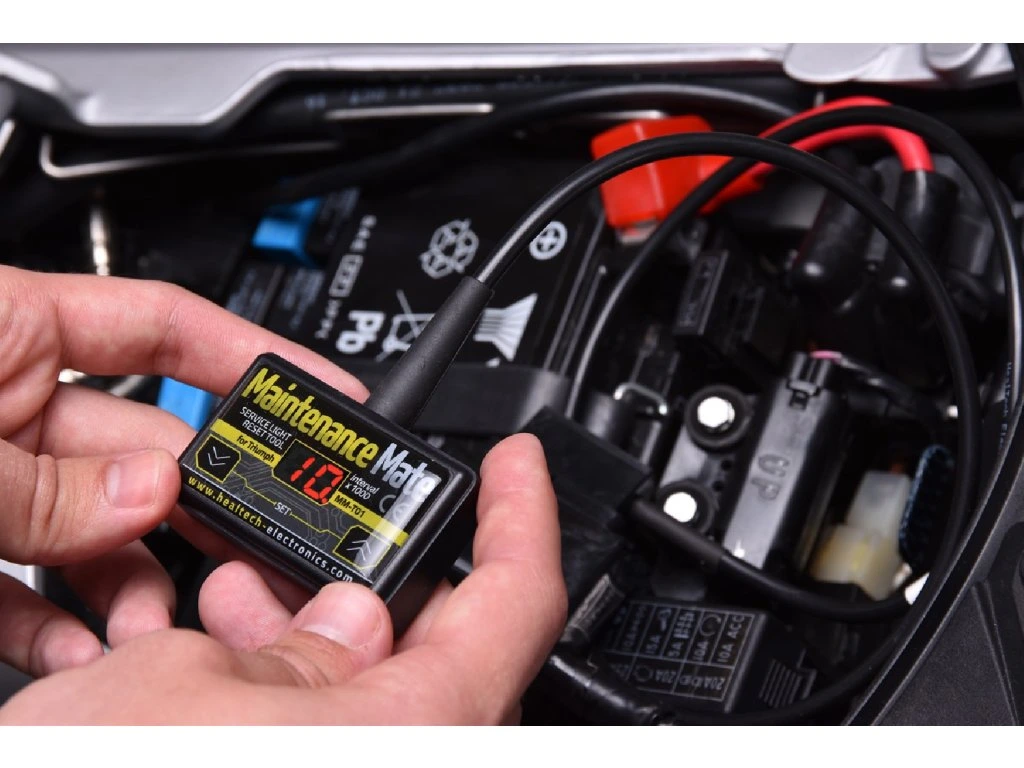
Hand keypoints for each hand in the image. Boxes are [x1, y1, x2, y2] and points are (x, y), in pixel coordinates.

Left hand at [0, 265, 368, 674]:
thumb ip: (48, 483)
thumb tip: (153, 494)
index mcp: (10, 330)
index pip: (166, 325)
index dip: (256, 357)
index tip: (326, 396)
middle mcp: (6, 400)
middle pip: (144, 449)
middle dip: (199, 510)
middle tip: (251, 550)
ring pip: (94, 530)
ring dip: (131, 586)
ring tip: (146, 628)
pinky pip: (25, 585)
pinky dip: (57, 625)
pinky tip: (79, 652)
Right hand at [0, 433, 566, 723]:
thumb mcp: (182, 681)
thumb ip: (291, 641)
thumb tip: (346, 621)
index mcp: (415, 734)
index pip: (519, 598)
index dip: (521, 511)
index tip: (516, 463)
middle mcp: (409, 766)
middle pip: (442, 647)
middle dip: (376, 577)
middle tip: (336, 531)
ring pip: (379, 696)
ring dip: (313, 633)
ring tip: (236, 589)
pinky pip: (336, 736)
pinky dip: (290, 692)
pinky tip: (218, 660)